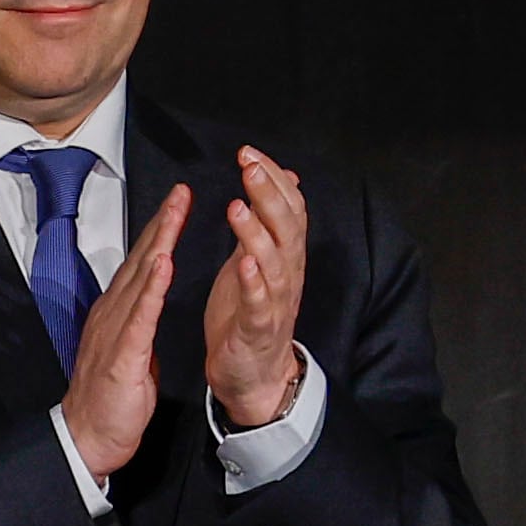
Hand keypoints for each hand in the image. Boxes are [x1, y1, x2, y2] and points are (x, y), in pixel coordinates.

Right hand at [59, 184, 186, 480]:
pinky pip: (140, 315)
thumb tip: (149, 304)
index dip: (161, 231)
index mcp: (118, 313)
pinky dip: (152, 287)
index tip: (178, 203)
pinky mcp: (122, 354)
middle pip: (141, 260)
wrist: (87, 437)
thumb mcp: (129, 352)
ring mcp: (115, 331)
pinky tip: (163, 264)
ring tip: (176, 214)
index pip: (142, 264)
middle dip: (163, 223)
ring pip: (140, 278)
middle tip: (181, 191)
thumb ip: (138, 324)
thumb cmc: (110, 401)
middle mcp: (113, 313)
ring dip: (159, 242)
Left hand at [203, 146, 307, 426]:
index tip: (249, 152)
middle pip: (285, 228)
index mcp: (283, 256)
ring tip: (238, 207)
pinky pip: (260, 305)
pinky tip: (244, 264)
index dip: (272, 179)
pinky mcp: (258, 329)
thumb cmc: (250, 311)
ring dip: (257, 233)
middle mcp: (286, 274)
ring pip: (274, 263)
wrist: (254, 373)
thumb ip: (269, 220)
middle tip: (249, 165)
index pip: (287, 208)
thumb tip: (283, 176)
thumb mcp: (257, 258)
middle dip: (268, 194)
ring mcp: (275, 302)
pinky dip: (254, 284)